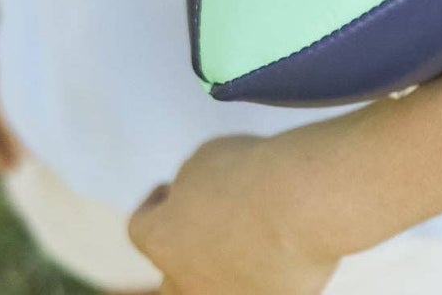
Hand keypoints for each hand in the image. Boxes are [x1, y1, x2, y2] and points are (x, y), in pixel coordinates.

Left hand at [125, 133, 340, 294]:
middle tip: (203, 228)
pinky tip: (280, 245)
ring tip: (244, 241)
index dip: (154, 205)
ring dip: (220, 270)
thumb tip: (196, 196)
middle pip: (170, 280)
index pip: (140, 228)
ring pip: (213, 291)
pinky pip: (259, 289)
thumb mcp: (203, 160)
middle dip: (182, 255)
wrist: (301, 204)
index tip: (170, 190)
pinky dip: (264, 273)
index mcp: (162, 241)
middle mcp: (187, 282)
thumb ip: (190, 184)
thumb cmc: (248, 176)